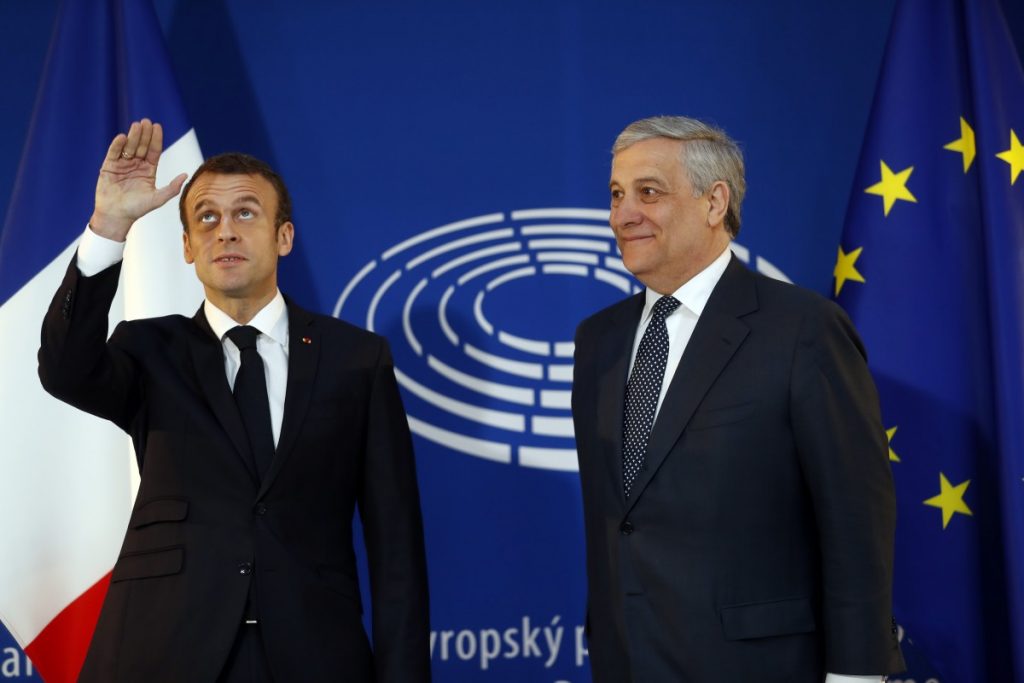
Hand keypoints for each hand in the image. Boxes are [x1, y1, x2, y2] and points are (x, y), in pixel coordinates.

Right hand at [89, 118, 187, 240]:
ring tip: (136, 125)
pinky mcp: (109, 167)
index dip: (155, 139)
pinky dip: (117, 145)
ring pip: (129, 147)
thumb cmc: (137, 209)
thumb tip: (185, 175)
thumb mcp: (157, 199)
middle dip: (144, 134)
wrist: (116, 216)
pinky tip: (122, 137)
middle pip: (141, 146)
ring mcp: (122, 164)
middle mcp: (136, 165)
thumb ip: (172, 188)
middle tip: (146, 121)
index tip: (157, 126)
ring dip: (133, 136)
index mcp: (148, 170)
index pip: (153, 151)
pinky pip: (113, 153)